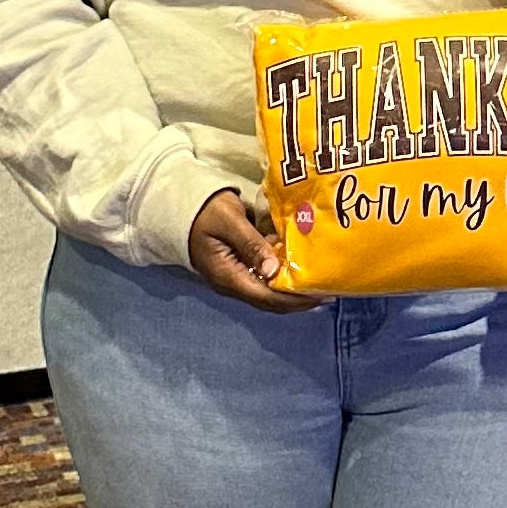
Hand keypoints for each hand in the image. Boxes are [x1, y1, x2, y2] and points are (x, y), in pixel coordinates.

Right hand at [188, 190, 315, 313]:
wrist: (178, 206)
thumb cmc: (205, 210)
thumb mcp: (230, 221)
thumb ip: (251, 244)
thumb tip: (275, 271)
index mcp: (227, 275)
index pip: (267, 298)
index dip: (296, 300)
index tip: (321, 295)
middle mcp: (231, 283)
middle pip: (270, 301)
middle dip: (299, 300)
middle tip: (328, 292)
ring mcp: (233, 277)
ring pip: (268, 293)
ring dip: (292, 291)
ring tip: (319, 283)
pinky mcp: (236, 268)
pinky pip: (263, 280)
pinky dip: (282, 278)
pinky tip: (300, 269)